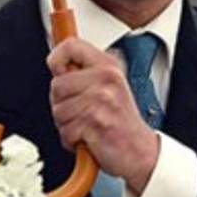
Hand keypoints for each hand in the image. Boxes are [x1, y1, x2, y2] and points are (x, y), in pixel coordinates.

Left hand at [46, 37, 159, 192]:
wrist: (140, 151)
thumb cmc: (120, 121)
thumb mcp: (108, 86)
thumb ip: (83, 74)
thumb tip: (56, 65)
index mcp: (108, 66)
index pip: (71, 46)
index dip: (57, 59)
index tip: (60, 73)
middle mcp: (106, 79)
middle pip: (57, 85)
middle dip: (61, 104)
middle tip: (81, 112)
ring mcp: (102, 100)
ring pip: (58, 110)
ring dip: (66, 125)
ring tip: (86, 125)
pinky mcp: (95, 122)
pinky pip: (65, 131)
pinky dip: (71, 140)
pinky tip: (88, 138)